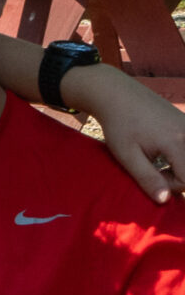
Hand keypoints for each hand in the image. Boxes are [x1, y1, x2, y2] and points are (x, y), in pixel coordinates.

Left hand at [68, 66, 184, 202]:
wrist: (117, 94)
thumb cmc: (119, 125)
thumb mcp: (127, 155)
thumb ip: (147, 178)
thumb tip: (164, 200)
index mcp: (177, 142)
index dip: (172, 186)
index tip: (152, 179)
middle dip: (179, 178)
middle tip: (156, 171)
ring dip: (181, 167)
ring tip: (160, 162)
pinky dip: (182, 156)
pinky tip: (165, 153)